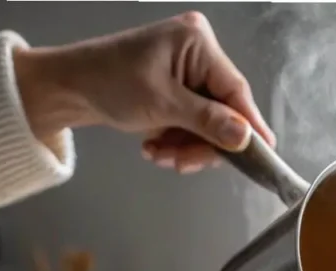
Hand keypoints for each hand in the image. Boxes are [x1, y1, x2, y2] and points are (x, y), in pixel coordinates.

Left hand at [13, 12, 275, 173]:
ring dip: (186, 148)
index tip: (263, 155)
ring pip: (209, 126)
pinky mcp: (180, 92)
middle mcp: (198, 54)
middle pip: (224, 112)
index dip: (249, 126)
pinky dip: (177, 143)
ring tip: (159, 154)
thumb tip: (244, 137)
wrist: (71, 88)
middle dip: (202, 143)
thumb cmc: (109, 82)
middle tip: (181, 162)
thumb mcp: (161, 104)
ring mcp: (189, 74)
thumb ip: (206, 121)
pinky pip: (194, 126)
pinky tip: (155, 146)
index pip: (236, 91)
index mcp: (197, 42)